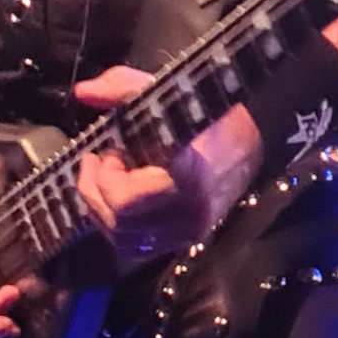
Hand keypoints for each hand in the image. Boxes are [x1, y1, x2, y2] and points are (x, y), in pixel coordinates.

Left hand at [72, 66, 262, 265]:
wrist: (254, 137)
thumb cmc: (209, 113)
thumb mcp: (166, 91)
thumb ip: (121, 89)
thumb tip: (83, 92)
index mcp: (186, 177)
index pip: (124, 201)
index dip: (104, 179)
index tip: (108, 151)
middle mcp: (188, 214)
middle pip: (118, 224)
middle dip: (96, 192)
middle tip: (100, 163)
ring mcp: (189, 231)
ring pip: (124, 241)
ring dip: (104, 210)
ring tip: (109, 180)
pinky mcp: (189, 239)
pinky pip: (139, 248)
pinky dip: (120, 228)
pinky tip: (121, 201)